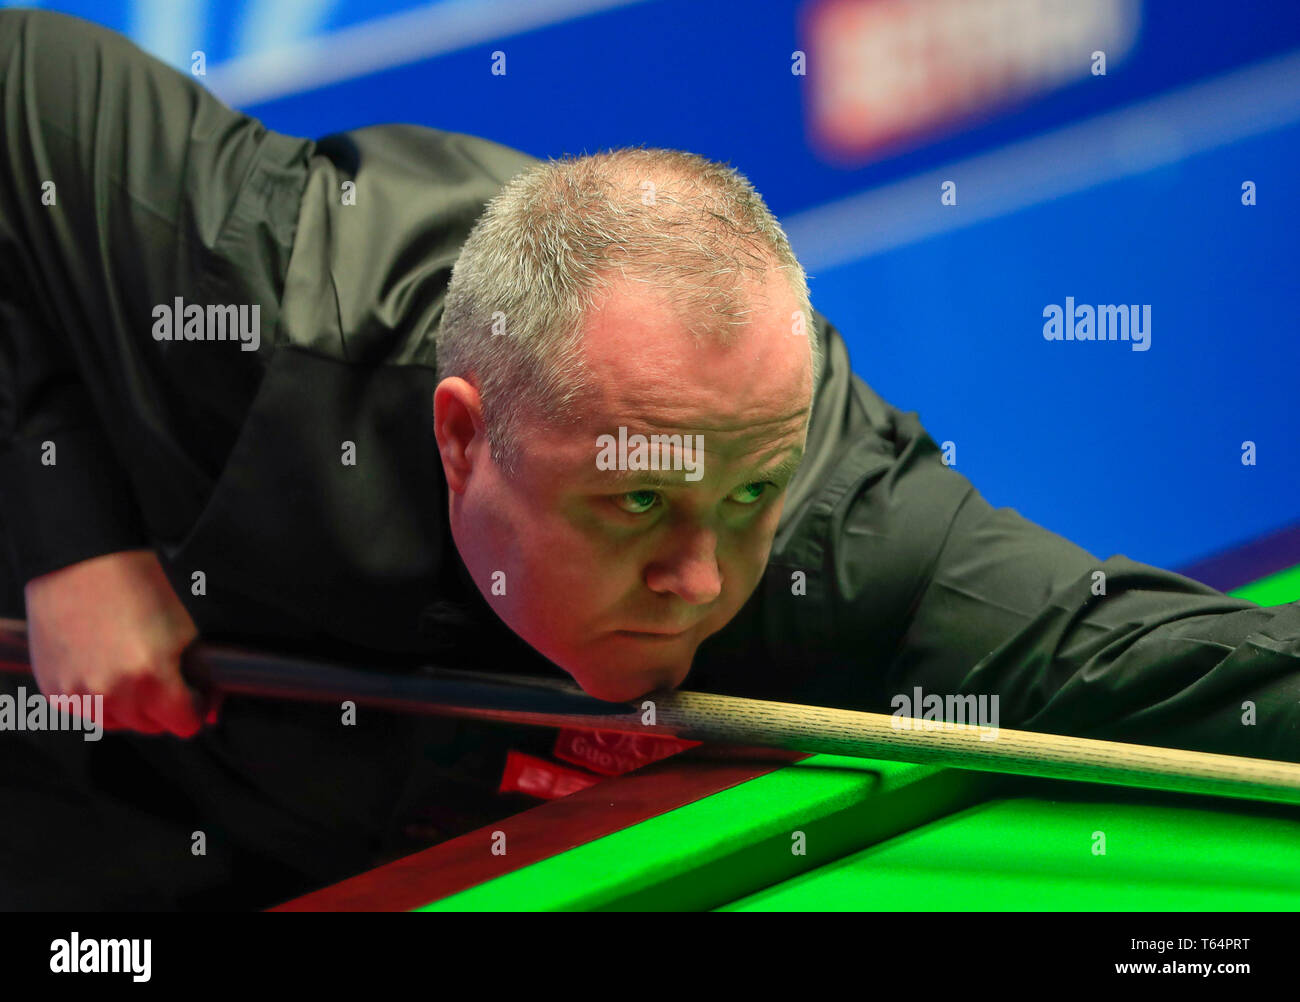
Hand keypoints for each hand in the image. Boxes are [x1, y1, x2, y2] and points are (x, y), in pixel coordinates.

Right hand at [24, 549, 207, 736]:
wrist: (84, 563)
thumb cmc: (138, 589)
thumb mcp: (185, 631)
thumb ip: (200, 675)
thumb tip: (211, 711)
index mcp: (152, 678)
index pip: (186, 725)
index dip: (196, 707)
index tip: (195, 692)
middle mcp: (113, 693)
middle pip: (152, 726)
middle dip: (164, 705)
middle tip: (163, 673)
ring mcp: (79, 694)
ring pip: (118, 723)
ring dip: (130, 706)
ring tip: (131, 667)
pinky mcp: (54, 690)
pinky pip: (87, 711)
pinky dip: (99, 698)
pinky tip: (104, 666)